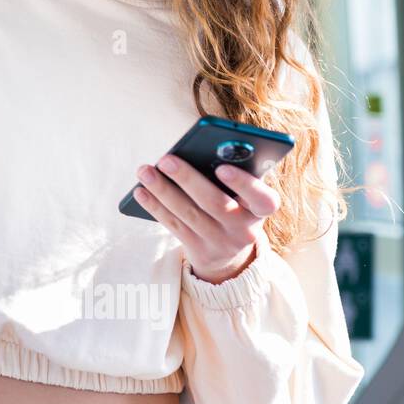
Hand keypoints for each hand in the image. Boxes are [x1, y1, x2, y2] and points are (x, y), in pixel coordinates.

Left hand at [131, 155, 279, 283]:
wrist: (229, 251)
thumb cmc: (235, 203)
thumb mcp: (244, 193)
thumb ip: (233, 173)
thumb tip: (198, 152)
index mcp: (261, 209)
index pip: (263, 199)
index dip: (243, 184)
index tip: (222, 168)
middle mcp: (244, 229)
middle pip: (215, 203)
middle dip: (188, 179)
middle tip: (165, 159)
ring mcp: (220, 242)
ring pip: (189, 214)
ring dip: (163, 190)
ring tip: (145, 171)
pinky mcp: (198, 251)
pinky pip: (174, 226)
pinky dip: (155, 206)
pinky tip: (140, 191)